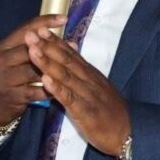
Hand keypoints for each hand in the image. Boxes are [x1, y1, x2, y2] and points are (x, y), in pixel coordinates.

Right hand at [0, 15, 66, 126]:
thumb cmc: (14, 74)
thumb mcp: (19, 57)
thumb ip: (40, 47)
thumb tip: (72, 42)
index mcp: (4, 46)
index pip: (25, 29)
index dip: (46, 22)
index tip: (65, 18)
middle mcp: (1, 60)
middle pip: (29, 49)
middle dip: (52, 47)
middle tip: (73, 46)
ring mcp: (5, 78)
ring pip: (33, 70)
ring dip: (53, 69)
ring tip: (70, 67)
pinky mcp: (12, 96)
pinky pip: (36, 91)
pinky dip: (50, 89)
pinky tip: (64, 88)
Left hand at [26, 27, 130, 155]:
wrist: (128, 131)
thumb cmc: (109, 110)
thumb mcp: (96, 86)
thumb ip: (83, 70)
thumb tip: (72, 50)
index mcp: (89, 74)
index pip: (70, 54)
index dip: (54, 41)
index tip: (39, 28)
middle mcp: (88, 80)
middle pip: (66, 60)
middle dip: (47, 46)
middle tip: (31, 33)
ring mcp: (87, 94)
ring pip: (65, 76)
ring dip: (48, 62)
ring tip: (33, 50)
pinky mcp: (86, 111)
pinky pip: (70, 98)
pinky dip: (57, 88)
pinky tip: (45, 80)